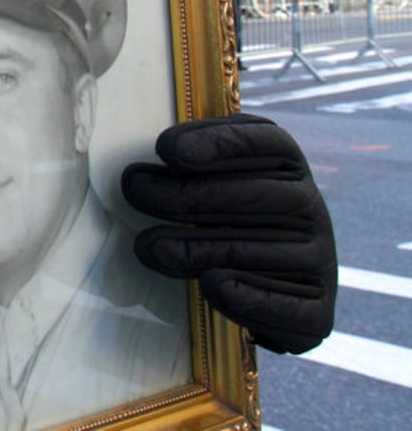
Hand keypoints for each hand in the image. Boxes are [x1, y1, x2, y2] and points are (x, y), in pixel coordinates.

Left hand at [122, 113, 335, 353]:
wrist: (276, 288)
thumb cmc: (231, 219)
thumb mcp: (218, 180)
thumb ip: (191, 166)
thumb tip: (144, 174)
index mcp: (288, 167)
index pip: (263, 142)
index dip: (217, 142)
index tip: (166, 148)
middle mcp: (310, 209)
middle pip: (251, 195)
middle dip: (185, 194)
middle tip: (134, 191)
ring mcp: (319, 260)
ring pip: (254, 251)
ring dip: (195, 249)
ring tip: (146, 247)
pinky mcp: (317, 311)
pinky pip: (285, 305)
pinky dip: (245, 296)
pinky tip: (210, 284)